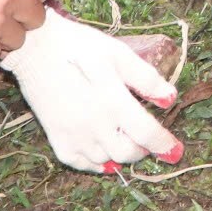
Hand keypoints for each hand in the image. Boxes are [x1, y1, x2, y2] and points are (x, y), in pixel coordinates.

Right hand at [1, 10, 182, 172]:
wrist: (36, 49)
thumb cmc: (81, 46)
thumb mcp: (119, 54)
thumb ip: (146, 79)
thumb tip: (170, 99)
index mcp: (112, 101)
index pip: (146, 133)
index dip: (164, 144)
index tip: (176, 151)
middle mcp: (93, 124)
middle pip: (127, 153)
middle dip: (143, 150)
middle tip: (148, 141)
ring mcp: (73, 134)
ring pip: (106, 161)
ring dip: (121, 156)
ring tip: (126, 142)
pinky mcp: (56, 138)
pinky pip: (80, 163)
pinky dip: (96, 163)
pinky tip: (103, 152)